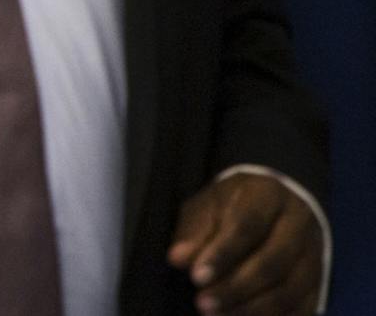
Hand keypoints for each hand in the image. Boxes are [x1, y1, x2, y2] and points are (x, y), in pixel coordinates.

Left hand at [168, 171, 323, 315]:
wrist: (278, 206)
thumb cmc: (233, 206)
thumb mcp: (208, 205)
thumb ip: (194, 232)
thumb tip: (178, 259)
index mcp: (269, 195)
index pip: (248, 225)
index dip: (222, 254)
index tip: (196, 277)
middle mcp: (299, 224)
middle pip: (274, 262)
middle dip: (236, 288)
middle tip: (202, 304)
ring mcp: (315, 255)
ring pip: (290, 290)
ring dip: (252, 309)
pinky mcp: (320, 283)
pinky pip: (303, 308)